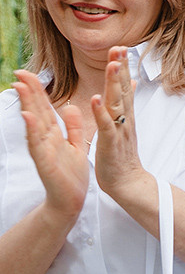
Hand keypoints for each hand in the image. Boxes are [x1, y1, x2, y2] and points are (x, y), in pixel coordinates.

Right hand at [12, 69, 89, 220]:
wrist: (72, 201)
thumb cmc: (72, 175)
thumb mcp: (75, 145)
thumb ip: (73, 127)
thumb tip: (68, 105)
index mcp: (55, 134)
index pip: (45, 108)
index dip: (38, 90)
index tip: (30, 73)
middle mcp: (46, 140)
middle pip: (37, 111)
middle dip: (29, 92)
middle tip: (20, 72)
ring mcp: (44, 150)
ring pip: (34, 124)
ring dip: (27, 106)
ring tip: (21, 88)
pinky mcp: (45, 163)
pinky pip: (38, 145)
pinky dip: (33, 130)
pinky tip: (28, 117)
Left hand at [93, 46, 150, 201]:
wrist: (128, 182)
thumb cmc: (123, 155)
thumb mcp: (126, 124)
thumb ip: (127, 102)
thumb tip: (131, 83)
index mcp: (124, 114)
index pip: (124, 85)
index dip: (122, 66)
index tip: (121, 46)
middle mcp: (124, 118)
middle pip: (122, 89)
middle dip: (120, 67)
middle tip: (120, 47)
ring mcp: (118, 129)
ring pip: (116, 102)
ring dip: (114, 83)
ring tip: (112, 64)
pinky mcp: (110, 143)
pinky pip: (105, 125)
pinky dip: (101, 112)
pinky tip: (96, 99)